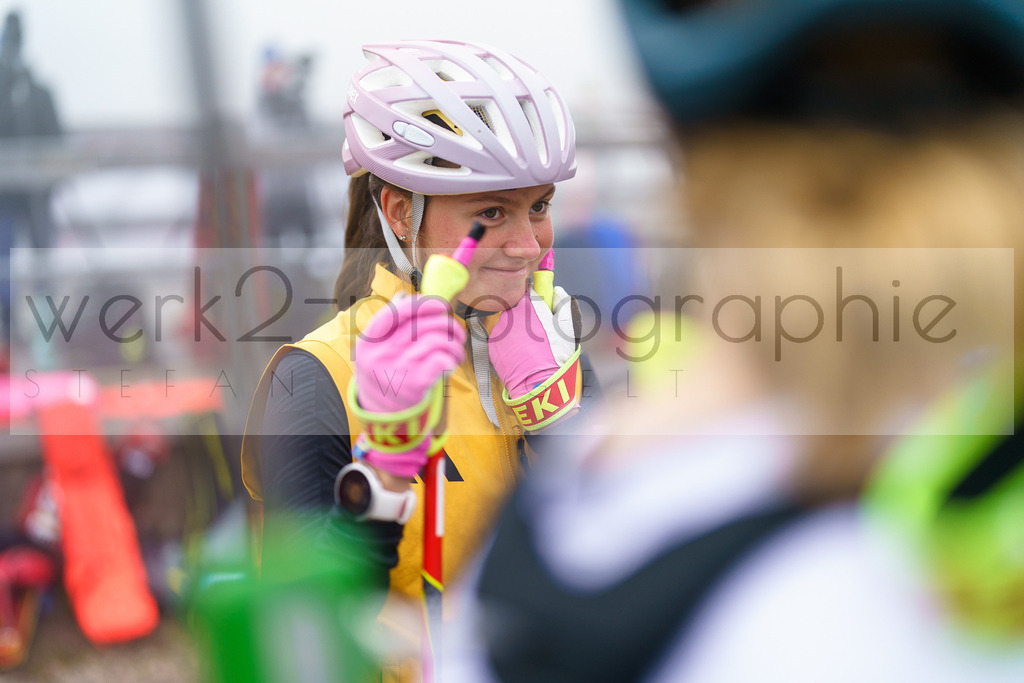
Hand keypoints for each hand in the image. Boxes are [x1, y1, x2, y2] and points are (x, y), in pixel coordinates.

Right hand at [354, 295, 464, 475]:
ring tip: (455, 349)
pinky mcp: (417, 385)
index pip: (397, 312)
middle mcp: (380, 354)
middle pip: (424, 323)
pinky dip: (453, 357)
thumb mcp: (375, 353)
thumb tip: (403, 296)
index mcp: (368, 343)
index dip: (421, 303)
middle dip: (446, 323)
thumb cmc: (385, 381)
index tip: (438, 304)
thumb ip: (387, 326)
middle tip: (454, 331)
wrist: (385, 423)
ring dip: (454, 342)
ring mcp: (398, 369)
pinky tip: (452, 363)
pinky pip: (443, 358)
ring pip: (438, 340)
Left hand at [489, 284, 577, 398]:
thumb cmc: (556, 355)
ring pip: (510, 325)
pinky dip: (510, 345)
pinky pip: (502, 339)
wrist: (537, 384)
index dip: (538, 298)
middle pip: (519, 309)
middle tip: (539, 334)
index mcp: (529, 306)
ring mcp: (500, 329)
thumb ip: (563, 303)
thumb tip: (556, 290)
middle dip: (528, 318)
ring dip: (518, 331)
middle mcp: (511, 314)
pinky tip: (520, 355)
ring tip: (530, 348)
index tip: (543, 307)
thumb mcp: (568, 326)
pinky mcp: (493, 345)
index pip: (531, 291)